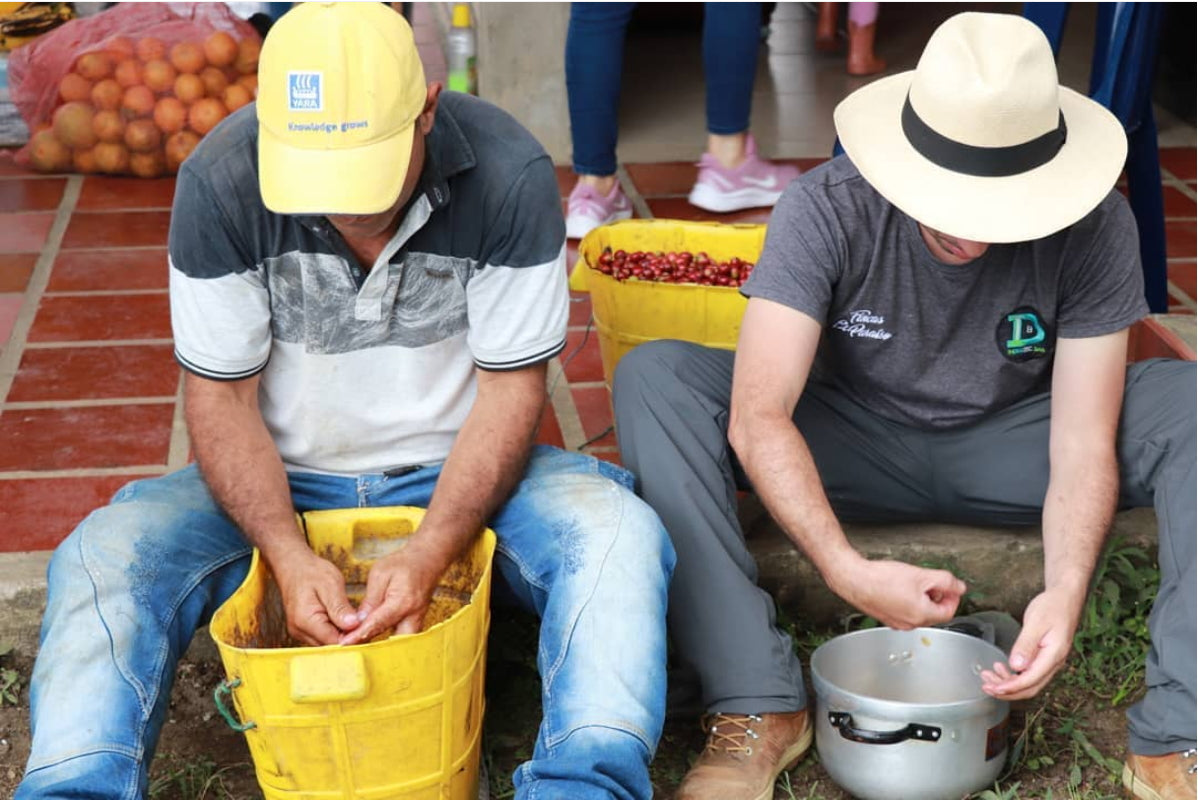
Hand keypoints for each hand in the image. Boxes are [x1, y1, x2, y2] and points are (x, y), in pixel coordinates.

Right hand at [270, 548, 362, 645]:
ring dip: (343, 635)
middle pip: (331, 646)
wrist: (293, 566)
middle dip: (349, 637)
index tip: (368, 627)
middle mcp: (300, 631)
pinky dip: (335, 631)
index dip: (353, 637)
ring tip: (355, 619)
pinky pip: (323, 637)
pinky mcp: (304, 631)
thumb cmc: (311, 572)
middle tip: (365, 622)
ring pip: (327, 643)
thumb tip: (354, 626)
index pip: (334, 642)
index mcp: (306, 621)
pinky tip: (344, 620)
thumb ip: (341, 607)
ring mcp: (300, 633)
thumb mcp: (331, 585)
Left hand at [338, 540, 445, 645]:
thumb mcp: (380, 574)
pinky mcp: (416, 622)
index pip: (377, 624)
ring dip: (382, 647)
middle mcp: (413, 615)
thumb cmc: (403, 564)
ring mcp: (417, 621)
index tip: (344, 644)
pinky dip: (390, 643)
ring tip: (361, 647)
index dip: (359, 635)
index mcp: (402, 602)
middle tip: (354, 651)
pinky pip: (403, 638)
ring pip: (401, 644)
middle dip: (374, 650)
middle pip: (393, 643)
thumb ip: (370, 599)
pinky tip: (374, 642)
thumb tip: (358, 621)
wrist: (427, 560)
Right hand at [834, 559, 966, 629]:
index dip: (953, 597)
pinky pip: (904, 611)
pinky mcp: (886, 617)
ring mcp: (896, 622)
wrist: (854, 579)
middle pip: (934, 613)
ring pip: (919, 612)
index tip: (950, 586)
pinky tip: (899, 586)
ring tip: (913, 581)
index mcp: (921, 615)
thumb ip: (945, 581)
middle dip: (937, 597)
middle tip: (931, 581)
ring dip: (922, 598)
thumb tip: (960, 587)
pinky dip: (908, 600)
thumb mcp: (921, 575)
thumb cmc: (881, 579)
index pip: (949, 612)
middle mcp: (910, 623)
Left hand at [980, 588, 1080, 699]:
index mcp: (1054, 656)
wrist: (1065, 598)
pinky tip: (1001, 668)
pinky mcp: (1044, 657)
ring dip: (1008, 683)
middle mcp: (1053, 663)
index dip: (1011, 687)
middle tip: (986, 686)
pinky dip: (1014, 674)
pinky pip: (1029, 673)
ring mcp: (1050, 661)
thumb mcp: (1036, 623)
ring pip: (1029, 682)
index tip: (993, 688)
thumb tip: (1016, 666)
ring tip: (988, 676)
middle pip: (1030, 687)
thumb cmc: (1052, 606)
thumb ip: (1026, 645)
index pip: (1031, 680)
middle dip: (1007, 690)